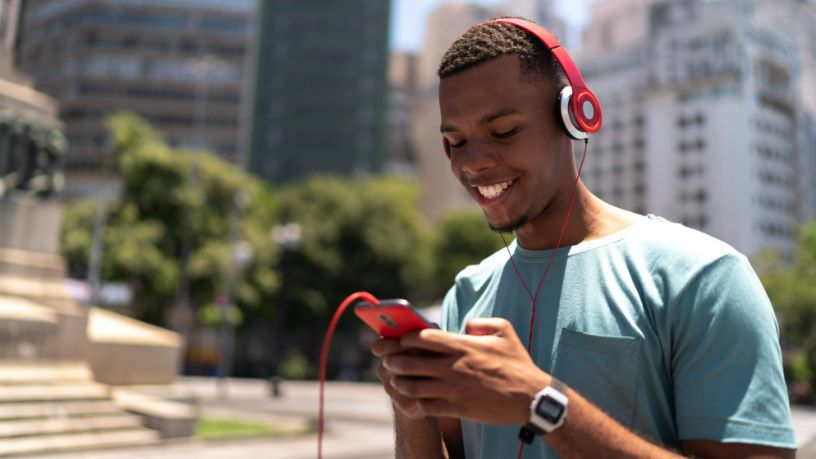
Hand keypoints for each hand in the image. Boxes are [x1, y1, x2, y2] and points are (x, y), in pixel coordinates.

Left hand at [375, 318, 550, 424]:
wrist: (530, 398)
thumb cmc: (517, 363)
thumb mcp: (504, 331)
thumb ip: (480, 322)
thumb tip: (463, 326)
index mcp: (462, 345)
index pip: (421, 337)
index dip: (405, 338)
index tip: (401, 340)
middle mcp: (453, 367)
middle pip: (408, 362)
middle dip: (392, 360)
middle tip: (388, 360)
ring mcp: (452, 389)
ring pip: (411, 386)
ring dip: (398, 382)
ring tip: (397, 380)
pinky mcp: (455, 408)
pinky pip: (423, 406)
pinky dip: (412, 402)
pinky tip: (411, 399)